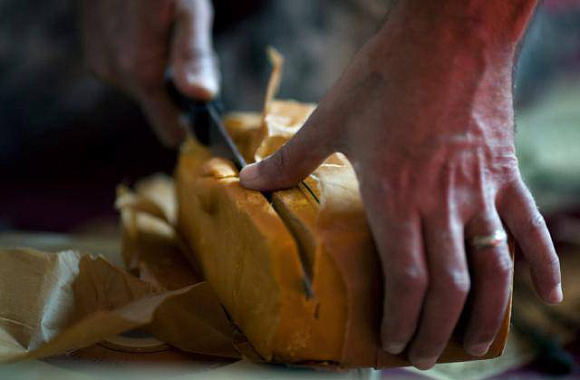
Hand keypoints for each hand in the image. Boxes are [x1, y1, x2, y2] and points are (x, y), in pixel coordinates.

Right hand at [79, 0, 218, 146]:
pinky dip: (144, 59)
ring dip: (163, 70)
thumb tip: (202, 97)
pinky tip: (149, 30)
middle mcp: (114, 75)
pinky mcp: (94, 54)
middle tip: (189, 45)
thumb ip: (193, 56)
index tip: (209, 117)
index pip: (169, 131)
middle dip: (181, 87)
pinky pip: (129, 72)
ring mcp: (101, 64)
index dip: (192, 128)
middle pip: (161, 106)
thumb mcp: (189, 10)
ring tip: (167, 30)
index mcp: (139, 72)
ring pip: (145, 88)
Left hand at [240, 0, 561, 369]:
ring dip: (487, 314)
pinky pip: (532, 227)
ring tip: (478, 344)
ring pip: (494, 268)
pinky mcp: (506, 173)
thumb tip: (245, 180)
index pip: (409, 280)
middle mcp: (443, 203)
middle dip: (437, 331)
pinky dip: (542, 264)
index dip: (404, 320)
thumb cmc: (390, 73)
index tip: (394, 343)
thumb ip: (292, 157)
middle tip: (424, 357)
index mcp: (397, 195)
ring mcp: (481, 190)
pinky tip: (546, 296)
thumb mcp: (334, 116)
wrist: (451, 33)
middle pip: (451, 287)